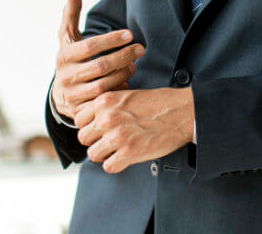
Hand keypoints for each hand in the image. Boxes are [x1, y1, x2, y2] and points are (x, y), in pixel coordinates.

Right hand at [52, 0, 143, 119]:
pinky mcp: (82, 111)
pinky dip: (118, 91)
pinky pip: (104, 102)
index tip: (130, 34)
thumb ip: (71, 14)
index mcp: (64, 56)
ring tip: (135, 64)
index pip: (90, 45)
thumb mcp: (68, 37)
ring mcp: (73, 96)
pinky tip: (128, 82)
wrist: (61, 94)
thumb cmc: (70, 59)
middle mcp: (66, 76)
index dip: (111, 39)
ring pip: (104, 85)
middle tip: (140, 49)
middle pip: (100, 66)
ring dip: (124, 73)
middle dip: (123, 56)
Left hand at [74, 87, 193, 173]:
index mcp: (105, 101)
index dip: (89, 126)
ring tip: (117, 151)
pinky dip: (116, 165)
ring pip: (93, 154)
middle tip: (108, 142)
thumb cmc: (159, 103)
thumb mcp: (126, 96)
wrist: (182, 111)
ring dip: (104, 155)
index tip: (98, 129)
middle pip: (84, 138)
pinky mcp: (129, 152)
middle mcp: (107, 117)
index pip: (79, 119)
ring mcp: (117, 135)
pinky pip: (109, 166)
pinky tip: (125, 158)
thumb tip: (94, 122)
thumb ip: (108, 108)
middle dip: (95, 141)